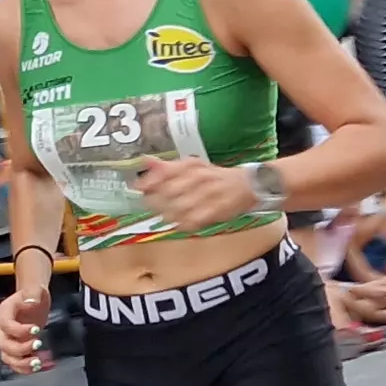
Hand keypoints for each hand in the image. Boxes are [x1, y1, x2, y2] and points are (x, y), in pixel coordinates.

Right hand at [0, 285, 53, 373]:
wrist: (35, 300)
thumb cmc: (34, 294)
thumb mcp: (35, 288)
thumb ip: (33, 292)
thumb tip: (32, 302)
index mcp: (5, 312)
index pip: (6, 324)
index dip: (18, 330)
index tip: (36, 329)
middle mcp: (3, 328)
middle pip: (4, 345)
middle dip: (20, 349)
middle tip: (38, 344)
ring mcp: (9, 340)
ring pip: (8, 357)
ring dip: (21, 363)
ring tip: (37, 362)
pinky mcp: (16, 348)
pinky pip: (16, 363)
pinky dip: (25, 368)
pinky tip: (37, 367)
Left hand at [129, 156, 258, 231]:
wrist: (247, 184)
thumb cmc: (214, 177)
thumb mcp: (192, 167)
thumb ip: (167, 167)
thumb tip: (144, 160)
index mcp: (191, 166)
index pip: (165, 171)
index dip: (149, 181)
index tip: (138, 189)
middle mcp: (198, 177)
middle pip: (168, 192)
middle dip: (156, 202)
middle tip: (152, 207)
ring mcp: (208, 193)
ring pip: (180, 208)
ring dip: (169, 215)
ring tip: (166, 217)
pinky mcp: (217, 208)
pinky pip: (195, 220)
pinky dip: (185, 224)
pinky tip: (182, 224)